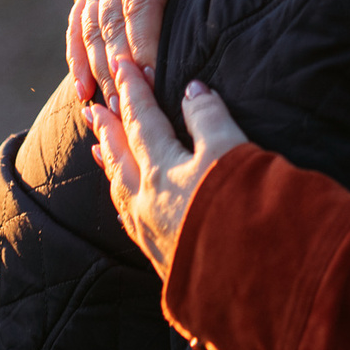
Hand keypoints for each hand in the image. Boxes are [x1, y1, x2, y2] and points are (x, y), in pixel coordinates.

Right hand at [68, 0, 226, 103]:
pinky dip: (77, 60)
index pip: (139, 4)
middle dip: (120, 68)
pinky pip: (76, 26)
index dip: (144, 43)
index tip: (154, 79)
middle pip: (110, 25)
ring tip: (110, 110)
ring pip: (90, 30)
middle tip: (132, 108)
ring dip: (98, 71)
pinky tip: (84, 92)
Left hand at [88, 58, 248, 277]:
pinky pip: (131, 223)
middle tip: (91, 108)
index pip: (143, 120)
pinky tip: (124, 210)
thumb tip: (192, 89)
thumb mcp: (232, 152)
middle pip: (121, 156)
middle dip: (108, 128)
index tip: (121, 64)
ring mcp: (153, 233)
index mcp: (165, 170)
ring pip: (121, 191)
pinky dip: (123, 205)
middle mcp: (149, 201)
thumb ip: (209, 119)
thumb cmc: (249, 212)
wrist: (257, 285)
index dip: (134, 90)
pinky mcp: (165, 260)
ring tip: (98, 151)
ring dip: (110, 166)